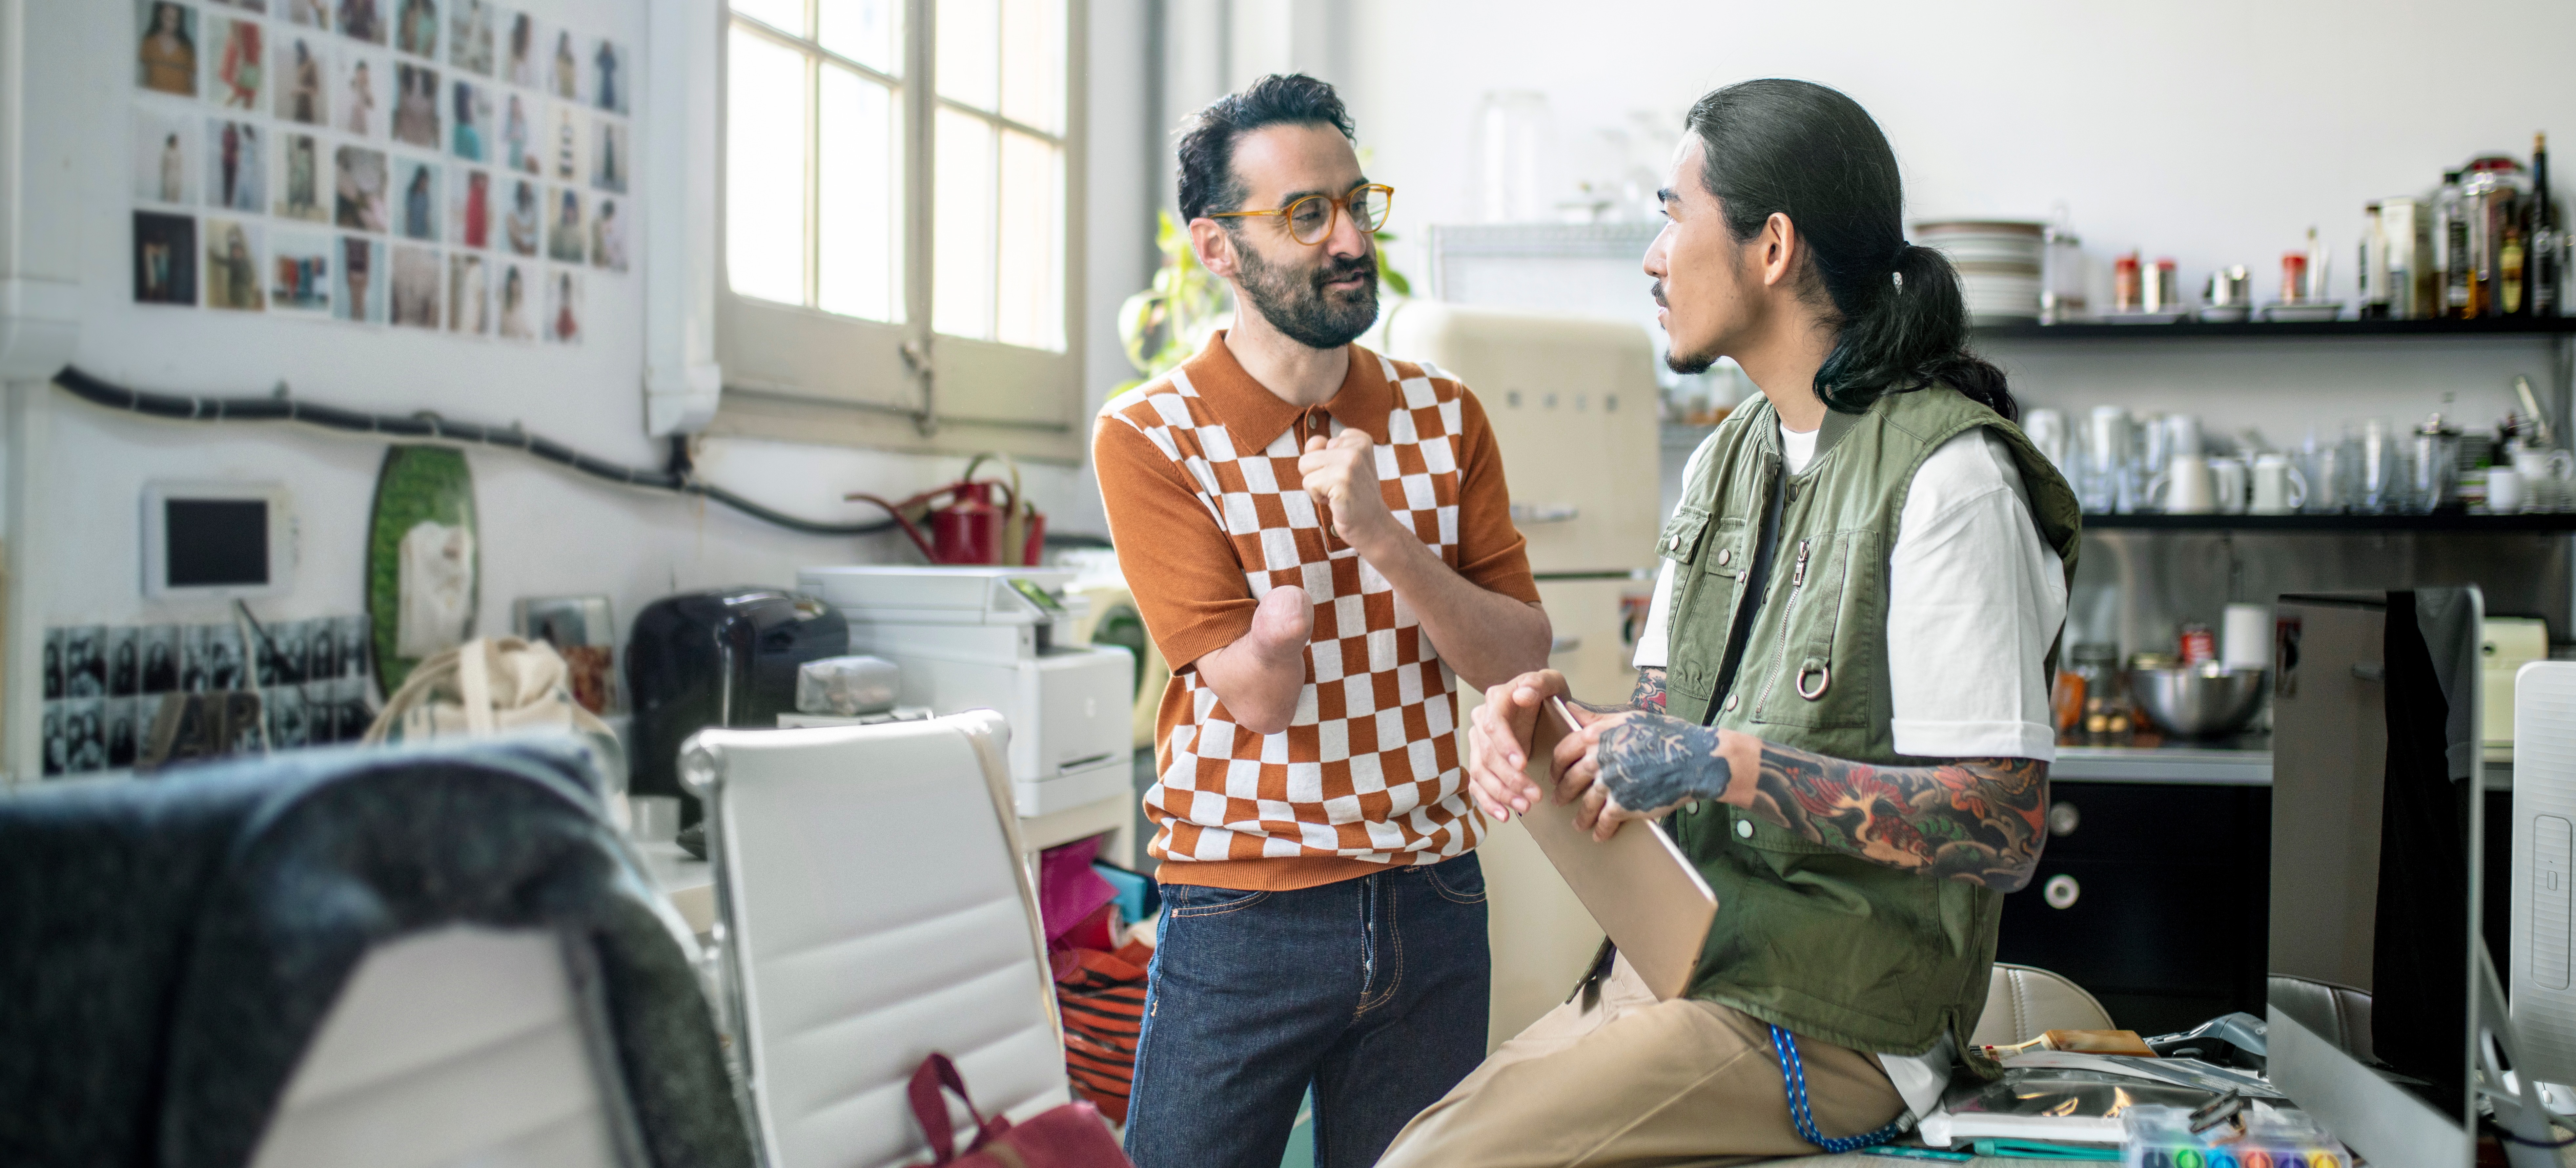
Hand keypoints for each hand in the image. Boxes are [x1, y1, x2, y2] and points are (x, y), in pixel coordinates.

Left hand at [1300, 430, 1396, 549]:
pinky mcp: (1341, 481)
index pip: (1320, 442)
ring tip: (1337, 494)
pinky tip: (1336, 502)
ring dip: (1316, 486)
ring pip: (1305, 466)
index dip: (1326, 464)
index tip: (1344, 477)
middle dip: (1317, 474)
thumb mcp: (1342, 466)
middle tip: (1339, 487)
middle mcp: (1357, 448)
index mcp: (1360, 440)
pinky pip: (1308, 483)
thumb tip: (1314, 442)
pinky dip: (1317, 497)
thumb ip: (1324, 449)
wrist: (1373, 526)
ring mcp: (1350, 463)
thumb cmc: (1355, 497)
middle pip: (1309, 455)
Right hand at [1464, 669, 1567, 820]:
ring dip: (1501, 794)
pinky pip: (1477, 784)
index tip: (1523, 764)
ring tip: (1524, 807)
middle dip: (1510, 779)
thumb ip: (1538, 683)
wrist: (1538, 702)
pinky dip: (1488, 802)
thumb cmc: (1546, 693)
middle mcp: (1481, 721)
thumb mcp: (1550, 681)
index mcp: (1495, 700)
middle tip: (1534, 796)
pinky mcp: (1480, 761)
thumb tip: (1521, 695)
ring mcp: (1478, 743)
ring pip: (1481, 773)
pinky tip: (1503, 814)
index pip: (1494, 725)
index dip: (1506, 746)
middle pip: (1487, 755)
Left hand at [1553, 708, 1694, 841]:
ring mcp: (1610, 783)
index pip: (1563, 751)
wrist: (1695, 759)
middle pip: (1569, 779)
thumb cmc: (1667, 735)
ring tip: (1578, 824)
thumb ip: (1597, 719)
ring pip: (1585, 804)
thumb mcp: (1629, 717)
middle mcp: (1599, 758)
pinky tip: (1599, 835)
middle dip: (1562, 792)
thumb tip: (1572, 709)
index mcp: (1598, 735)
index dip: (1556, 766)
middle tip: (1559, 800)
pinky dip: (1601, 830)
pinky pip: (1604, 821)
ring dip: (1580, 817)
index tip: (1555, 774)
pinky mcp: (1623, 804)